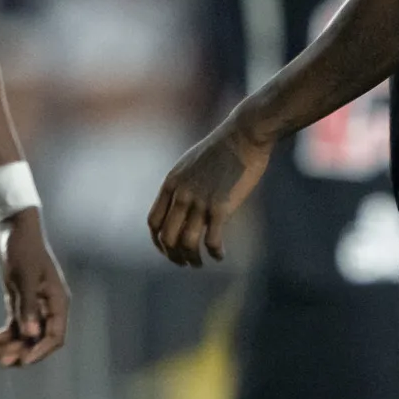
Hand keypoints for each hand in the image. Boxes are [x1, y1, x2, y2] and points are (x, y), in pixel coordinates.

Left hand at [0, 209, 68, 365]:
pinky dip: (1, 335)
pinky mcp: (19, 301)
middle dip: (18, 351)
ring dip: (6, 346)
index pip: (55, 336)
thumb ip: (27, 306)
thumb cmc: (23, 247)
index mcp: (57, 301)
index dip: (40, 352)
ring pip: (23, 336)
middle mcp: (47, 307)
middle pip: (37, 340)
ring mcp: (33, 306)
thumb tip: (31, 334)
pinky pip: (12, 326)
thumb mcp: (24, 277)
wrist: (12, 227)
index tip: (22, 361)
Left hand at [148, 119, 269, 267]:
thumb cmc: (222, 148)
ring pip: (187, 244)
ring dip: (192, 260)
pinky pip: (211, 240)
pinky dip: (214, 253)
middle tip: (185, 262)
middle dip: (174, 256)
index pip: (153, 222)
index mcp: (171, 184)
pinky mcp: (221, 207)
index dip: (158, 242)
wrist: (244, 135)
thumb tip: (181, 204)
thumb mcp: (190, 163)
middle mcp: (181, 195)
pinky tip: (220, 255)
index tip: (168, 250)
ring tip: (200, 263)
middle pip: (167, 238)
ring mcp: (200, 201)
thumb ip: (182, 184)